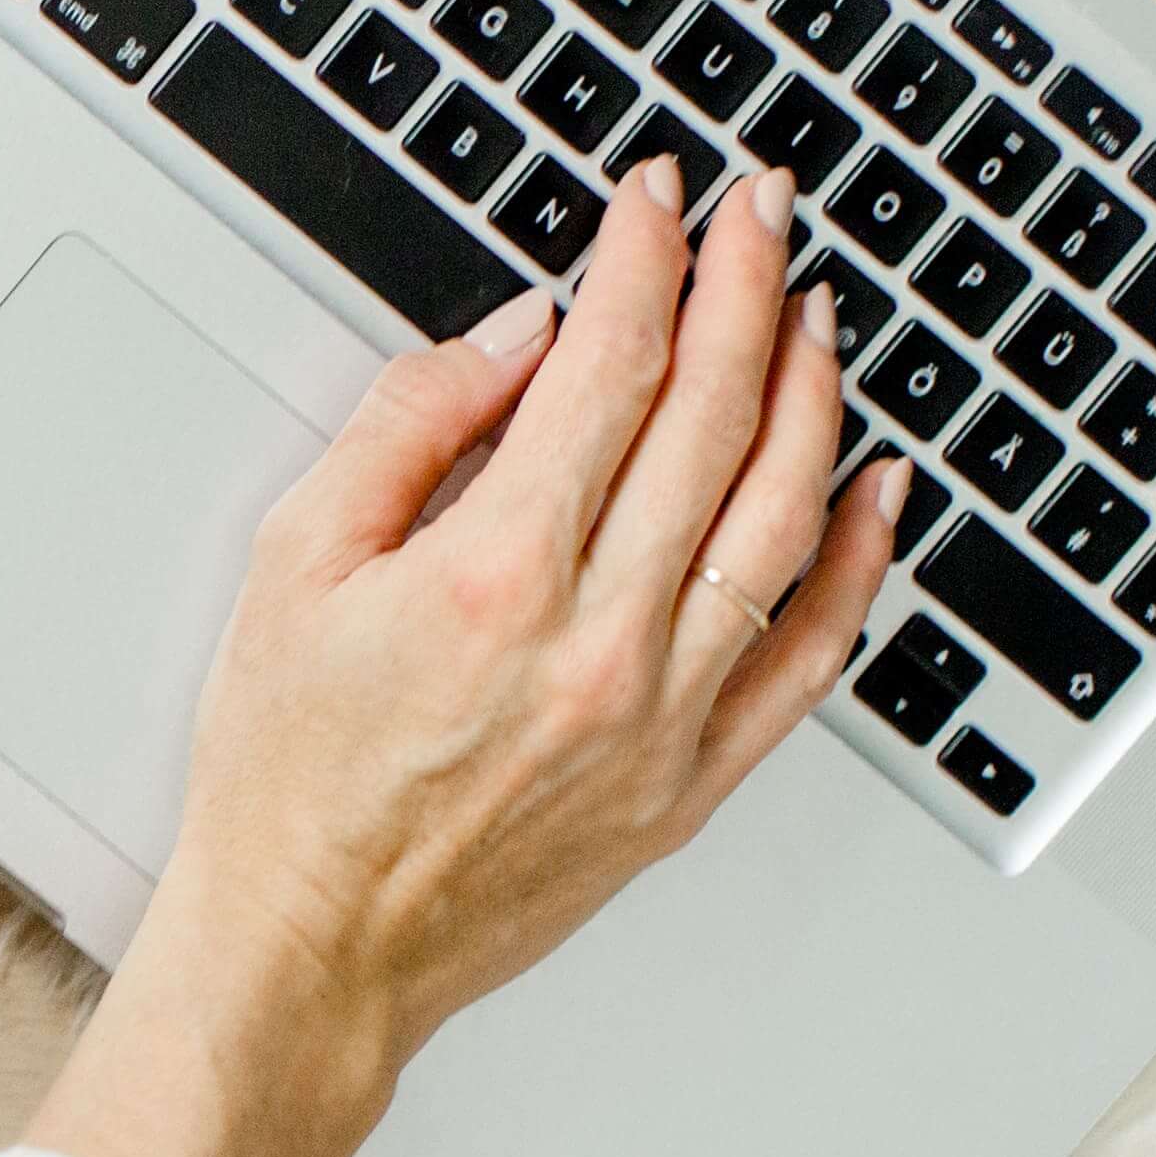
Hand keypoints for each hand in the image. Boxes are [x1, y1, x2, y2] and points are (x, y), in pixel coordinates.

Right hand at [25, 158, 907, 1156]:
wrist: (309, 953)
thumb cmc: (284, 780)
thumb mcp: (290, 569)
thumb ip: (405, 433)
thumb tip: (515, 339)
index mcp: (493, 576)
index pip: (608, 368)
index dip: (645, 262)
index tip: (659, 203)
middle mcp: (597, 640)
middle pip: (711, 418)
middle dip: (744, 289)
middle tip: (761, 215)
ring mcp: (660, 716)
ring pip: (781, 518)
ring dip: (811, 396)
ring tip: (815, 314)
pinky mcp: (689, 783)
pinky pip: (807, 654)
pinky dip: (854, 558)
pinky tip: (870, 485)